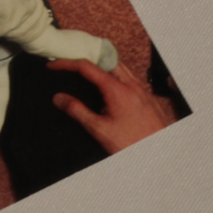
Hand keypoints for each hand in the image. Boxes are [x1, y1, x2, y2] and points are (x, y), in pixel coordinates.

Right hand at [47, 58, 177, 154]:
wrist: (159, 153)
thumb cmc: (134, 143)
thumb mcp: (99, 129)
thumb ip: (77, 111)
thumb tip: (60, 99)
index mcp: (116, 89)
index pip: (86, 66)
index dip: (66, 64)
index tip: (54, 66)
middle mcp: (130, 84)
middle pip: (103, 60)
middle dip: (84, 59)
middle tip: (70, 65)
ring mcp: (141, 88)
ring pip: (118, 66)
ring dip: (100, 66)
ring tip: (86, 74)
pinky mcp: (146, 96)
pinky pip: (129, 76)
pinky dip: (114, 74)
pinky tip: (109, 88)